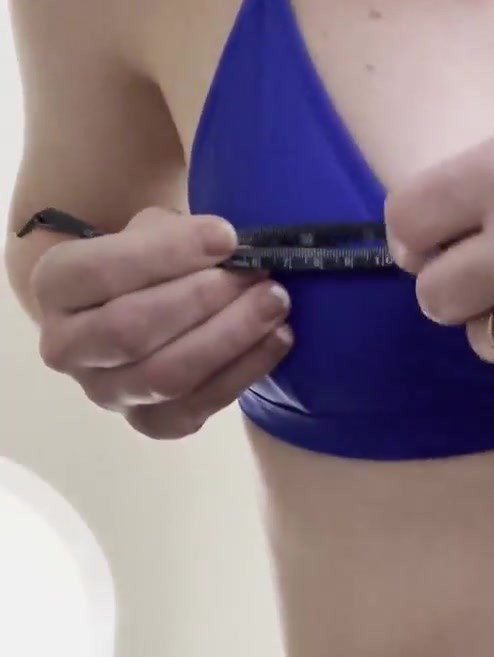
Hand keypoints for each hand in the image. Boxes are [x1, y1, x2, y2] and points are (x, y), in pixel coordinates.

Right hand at [30, 207, 293, 439]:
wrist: (131, 313)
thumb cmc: (141, 265)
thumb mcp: (145, 232)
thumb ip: (172, 236)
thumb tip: (227, 247)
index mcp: (55, 287)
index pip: (103, 271)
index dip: (169, 254)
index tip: (227, 237)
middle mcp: (67, 348)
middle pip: (132, 331)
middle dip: (203, 301)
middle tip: (259, 276)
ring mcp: (106, 393)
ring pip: (166, 377)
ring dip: (229, 339)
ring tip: (274, 304)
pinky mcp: (147, 424)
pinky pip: (195, 409)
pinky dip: (242, 374)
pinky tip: (276, 340)